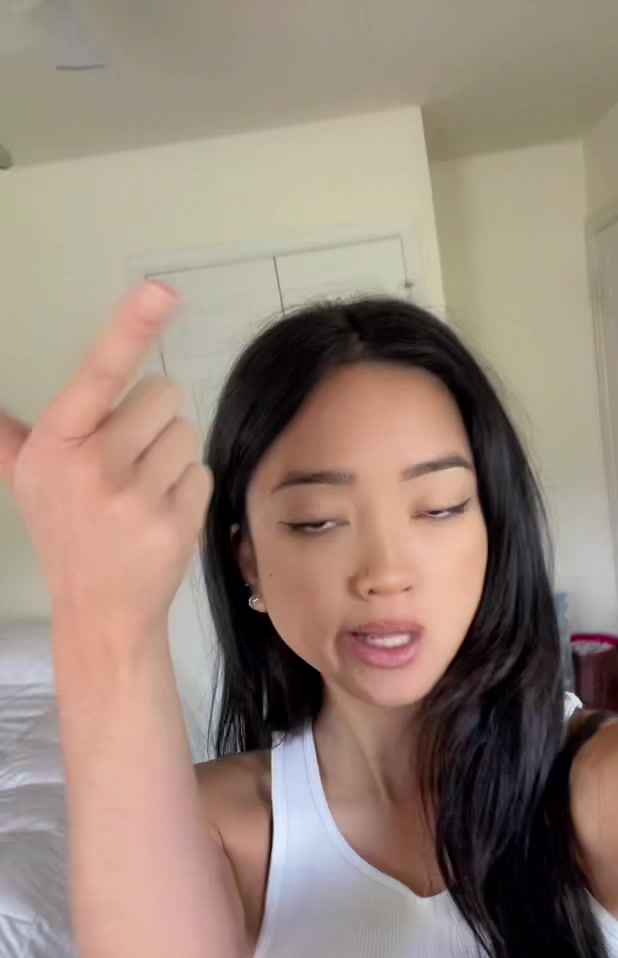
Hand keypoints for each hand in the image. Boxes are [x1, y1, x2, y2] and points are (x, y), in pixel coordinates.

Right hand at [0, 283, 212, 645]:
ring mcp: (136, 496)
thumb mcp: (30, 482)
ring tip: (144, 491)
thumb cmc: (68, 534)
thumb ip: (15, 438)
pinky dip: (187, 490)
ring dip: (172, 457)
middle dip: (154, 419)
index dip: (131, 325)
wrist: (100, 609)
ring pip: (186, 433)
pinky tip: (161, 515)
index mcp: (57, 442)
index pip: (99, 370)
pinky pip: (200, 472)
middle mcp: (94, 465)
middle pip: (162, 394)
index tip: (162, 289)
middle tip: (132, 458)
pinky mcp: (175, 521)